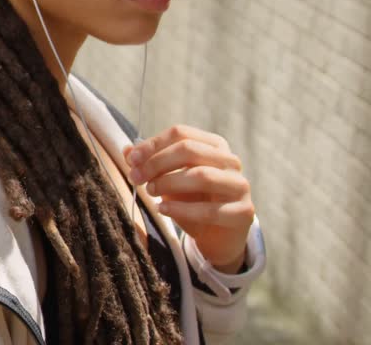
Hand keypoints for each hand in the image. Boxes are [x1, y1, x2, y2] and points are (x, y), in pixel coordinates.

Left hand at [123, 125, 254, 271]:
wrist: (217, 236)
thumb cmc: (192, 200)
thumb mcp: (169, 179)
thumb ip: (150, 163)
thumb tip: (127, 150)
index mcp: (214, 145)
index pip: (181, 133)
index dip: (153, 144)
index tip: (132, 159)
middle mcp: (230, 161)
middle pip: (189, 150)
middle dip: (157, 163)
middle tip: (136, 177)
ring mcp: (240, 186)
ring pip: (202, 176)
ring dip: (169, 182)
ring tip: (150, 191)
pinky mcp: (243, 212)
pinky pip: (210, 210)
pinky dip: (182, 209)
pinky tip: (163, 209)